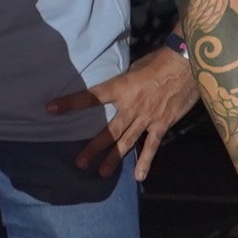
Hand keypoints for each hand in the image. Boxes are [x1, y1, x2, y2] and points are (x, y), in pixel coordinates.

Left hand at [51, 45, 195, 179]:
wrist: (186, 65)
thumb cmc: (159, 61)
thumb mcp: (134, 68)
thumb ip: (123, 83)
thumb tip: (116, 91)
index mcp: (121, 88)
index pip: (91, 97)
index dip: (70, 103)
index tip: (51, 109)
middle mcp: (131, 107)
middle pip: (109, 131)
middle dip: (94, 148)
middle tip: (79, 163)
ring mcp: (147, 118)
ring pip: (127, 142)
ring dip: (114, 158)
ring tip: (101, 173)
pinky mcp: (162, 124)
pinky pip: (152, 145)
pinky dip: (145, 161)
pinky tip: (138, 176)